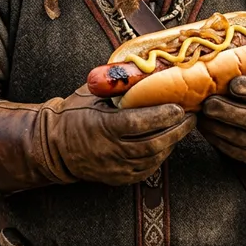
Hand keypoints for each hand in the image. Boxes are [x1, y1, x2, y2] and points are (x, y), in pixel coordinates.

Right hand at [0, 86, 196, 191]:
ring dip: (172, 143)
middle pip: (153, 143)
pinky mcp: (118, 178)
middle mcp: (110, 150)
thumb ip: (116, 83)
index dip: (162, 116)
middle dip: (176, 130)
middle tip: (191, 117)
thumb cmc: (74, 113)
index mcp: (103, 126)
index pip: (139, 123)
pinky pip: (147, 169)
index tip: (179, 107)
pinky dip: (160, 156)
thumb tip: (144, 67)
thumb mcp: (91, 93)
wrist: (53, 146)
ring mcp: (115, 168)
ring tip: (184, 127)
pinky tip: (168, 143)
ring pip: (153, 158)